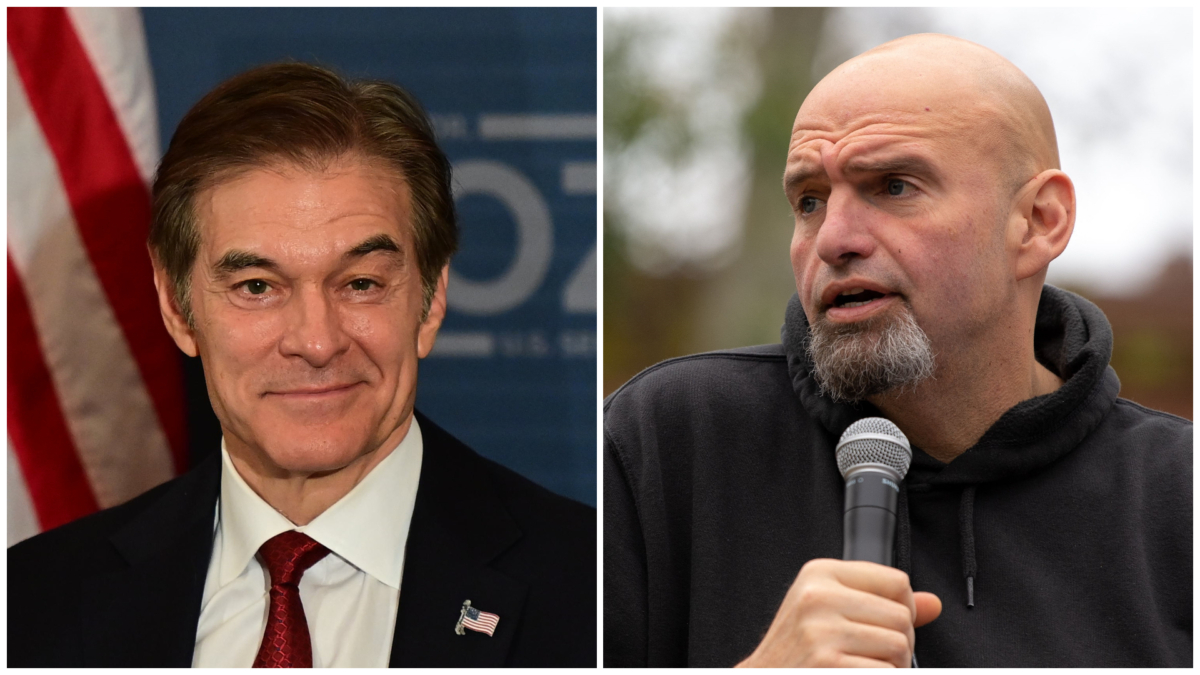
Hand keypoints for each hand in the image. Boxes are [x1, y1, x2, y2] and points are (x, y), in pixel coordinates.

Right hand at [736, 558, 941, 667]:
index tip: (883, 624)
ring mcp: (822, 632)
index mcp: (819, 574)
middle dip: (897, 644)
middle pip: (903, 617)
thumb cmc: (797, 650)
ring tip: (860, 666)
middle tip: (867, 654)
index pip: (897, 581)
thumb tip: (933, 604)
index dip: (902, 608)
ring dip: (890, 667)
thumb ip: (881, 602)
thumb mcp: (828, 611)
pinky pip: (887, 672)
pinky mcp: (828, 664)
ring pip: (900, 648)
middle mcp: (818, 597)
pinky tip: (852, 674)